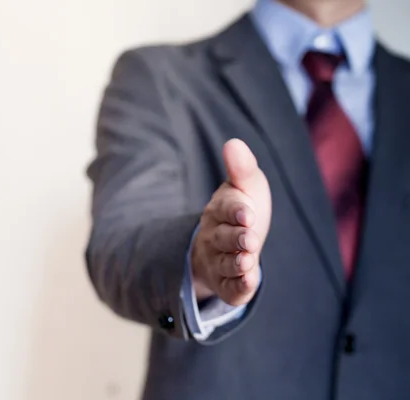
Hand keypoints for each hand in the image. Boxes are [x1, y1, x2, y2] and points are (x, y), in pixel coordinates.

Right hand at [191, 139, 271, 305]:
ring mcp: (219, 262)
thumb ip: (241, 169)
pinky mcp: (227, 284)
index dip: (235, 211)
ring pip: (225, 264)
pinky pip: (230, 289)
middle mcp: (215, 237)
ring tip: (247, 261)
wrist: (232, 246)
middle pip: (223, 238)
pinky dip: (238, 288)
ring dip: (236, 264)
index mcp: (219, 211)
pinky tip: (250, 283)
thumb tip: (233, 143)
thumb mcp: (246, 187)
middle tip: (249, 238)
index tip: (247, 213)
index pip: (225, 209)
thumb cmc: (243, 211)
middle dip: (235, 239)